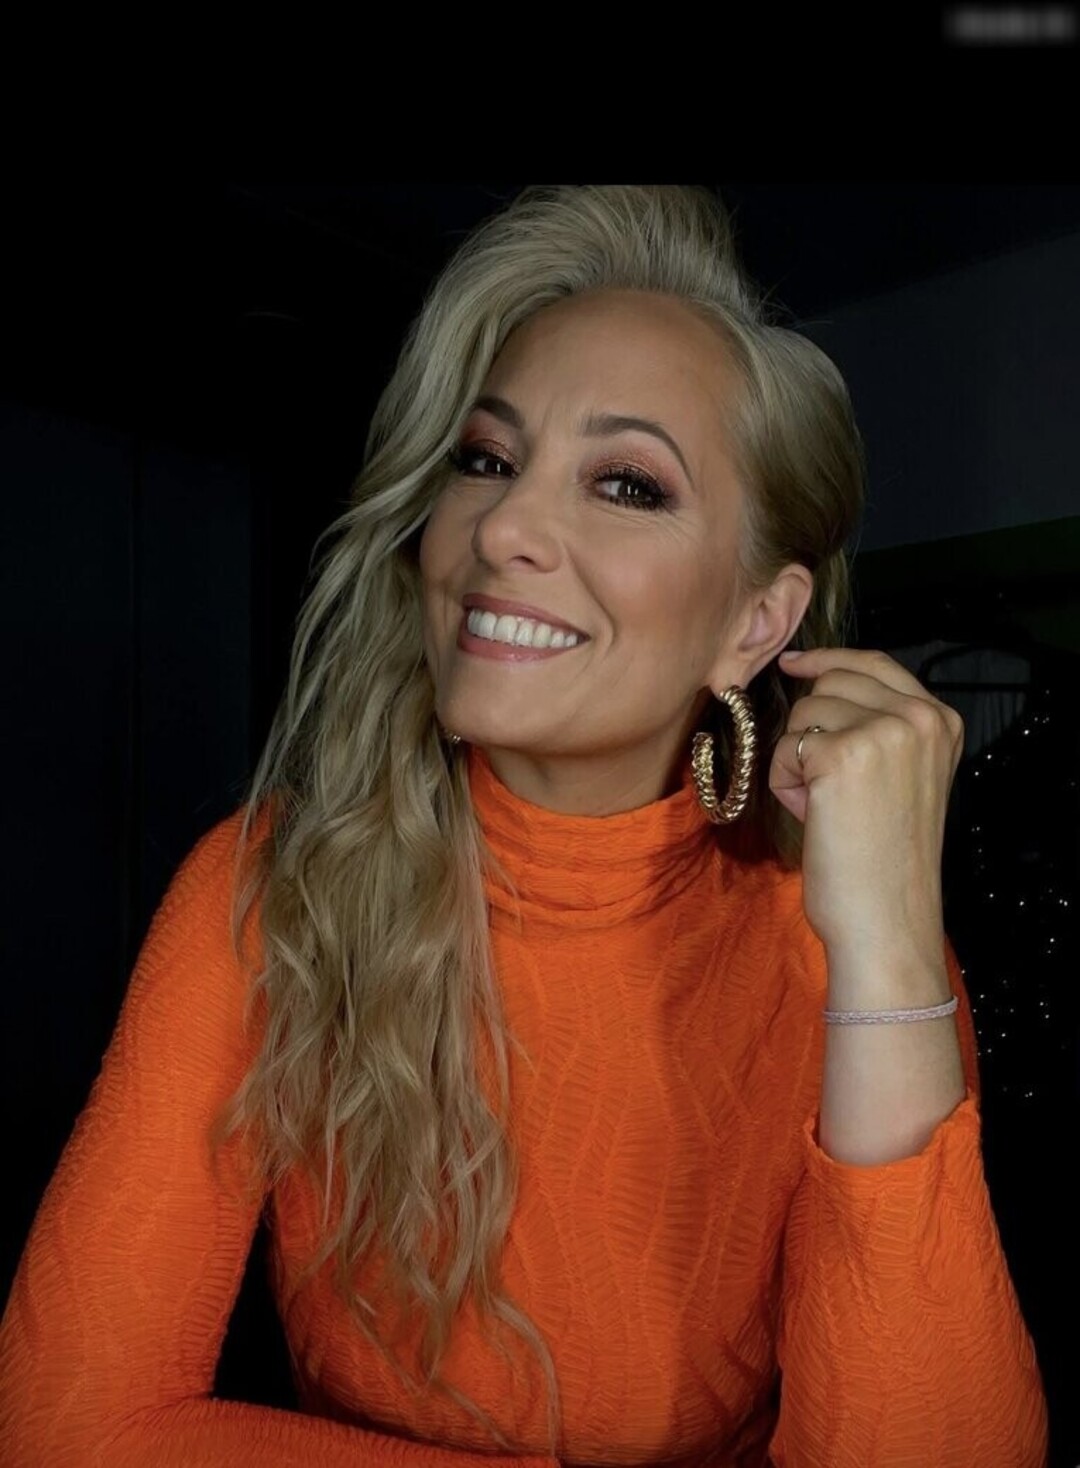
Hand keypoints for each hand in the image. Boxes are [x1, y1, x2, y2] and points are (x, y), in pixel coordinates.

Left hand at [770, 647, 964, 962]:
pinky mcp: (842, 755)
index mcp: (941, 721)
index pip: (874, 663)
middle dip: (812, 729)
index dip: (828, 660)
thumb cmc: (885, 860)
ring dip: (798, 759)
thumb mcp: (904, 776)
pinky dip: (784, 782)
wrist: (887, 919)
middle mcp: (919, 718)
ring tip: (828, 807)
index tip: (795, 662)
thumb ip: (880, 728)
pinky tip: (813, 814)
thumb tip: (821, 685)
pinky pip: (784, 747)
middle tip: (827, 787)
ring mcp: (883, 733)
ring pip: (804, 713)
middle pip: (831, 682)